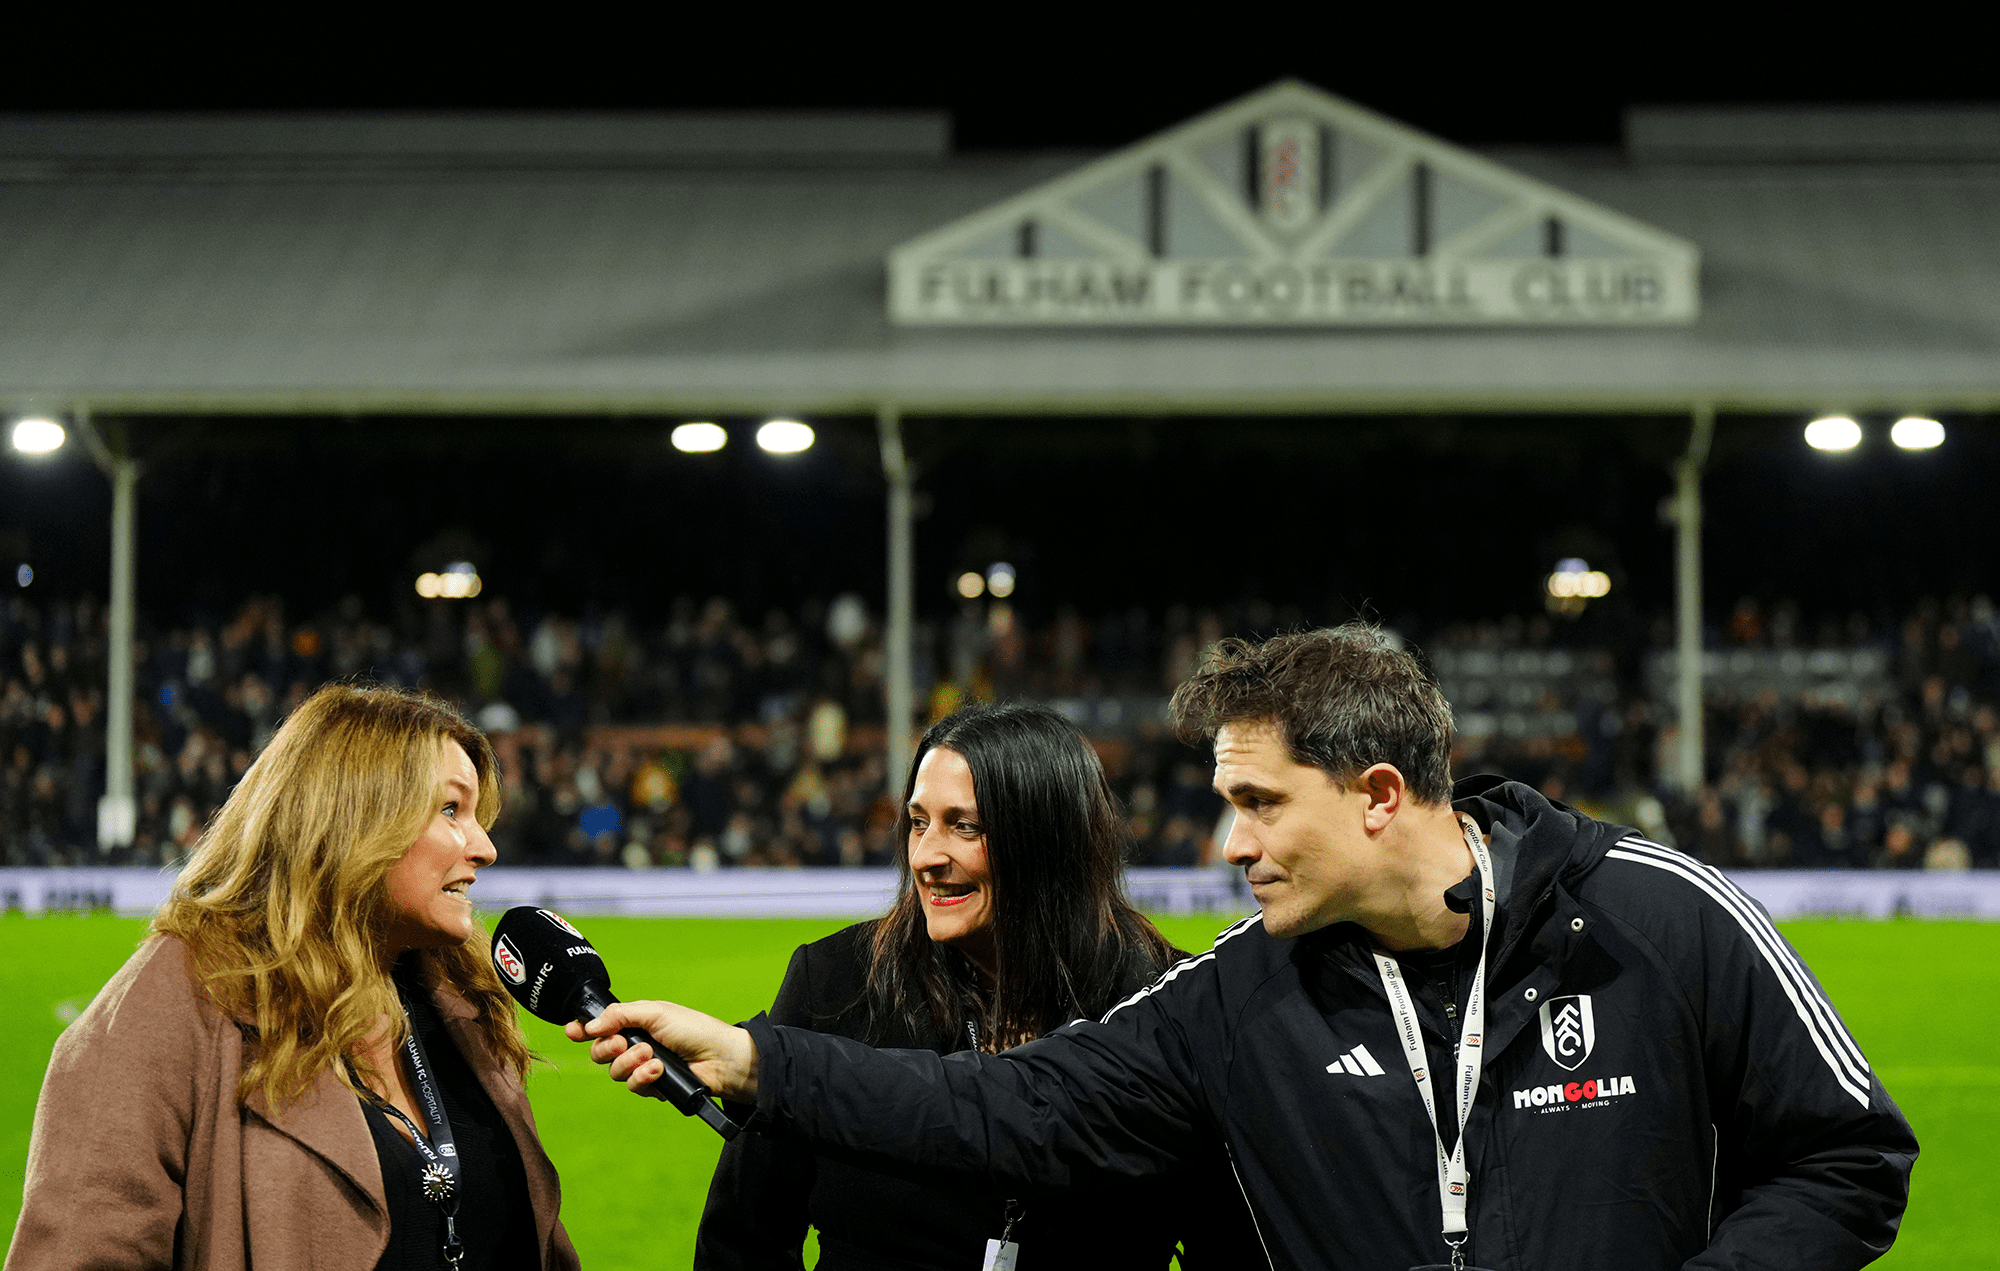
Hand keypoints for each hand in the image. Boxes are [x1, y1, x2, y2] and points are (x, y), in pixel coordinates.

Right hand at [564, 1001, 760, 1101]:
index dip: (583, 1030)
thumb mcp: (656, 1013)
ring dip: (630, 1063)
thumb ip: (621, 1015)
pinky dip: (643, 1078)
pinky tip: (659, 1071)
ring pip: (615, 1071)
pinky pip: (633, 1086)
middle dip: (607, 1048)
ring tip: (652, 1056)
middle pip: (601, 1051)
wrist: (721, 1058)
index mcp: (636, 1022)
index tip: (574, 1031)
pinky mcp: (653, 1087)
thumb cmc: (694, 1029)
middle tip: (625, 1043)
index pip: (602, 1026)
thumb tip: (589, 1025)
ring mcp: (643, 1067)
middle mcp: (636, 1044)